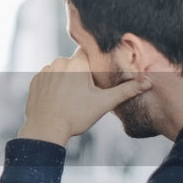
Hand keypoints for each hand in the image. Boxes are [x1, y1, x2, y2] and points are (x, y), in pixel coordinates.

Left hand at [18, 50, 151, 145]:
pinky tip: (59, 100)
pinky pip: (49, 78)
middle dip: (82, 73)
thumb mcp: (104, 103)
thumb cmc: (75, 117)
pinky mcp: (35, 80)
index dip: (96, 62)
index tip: (98, 74)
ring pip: (62, 70)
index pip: (90, 52)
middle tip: (86, 92)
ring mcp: (45, 71)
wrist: (45, 130)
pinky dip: (54, 86)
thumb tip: (147, 83)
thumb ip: (126, 90)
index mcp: (77, 63)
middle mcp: (59, 62)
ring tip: (71, 98)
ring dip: (67, 79)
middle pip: (76, 62)